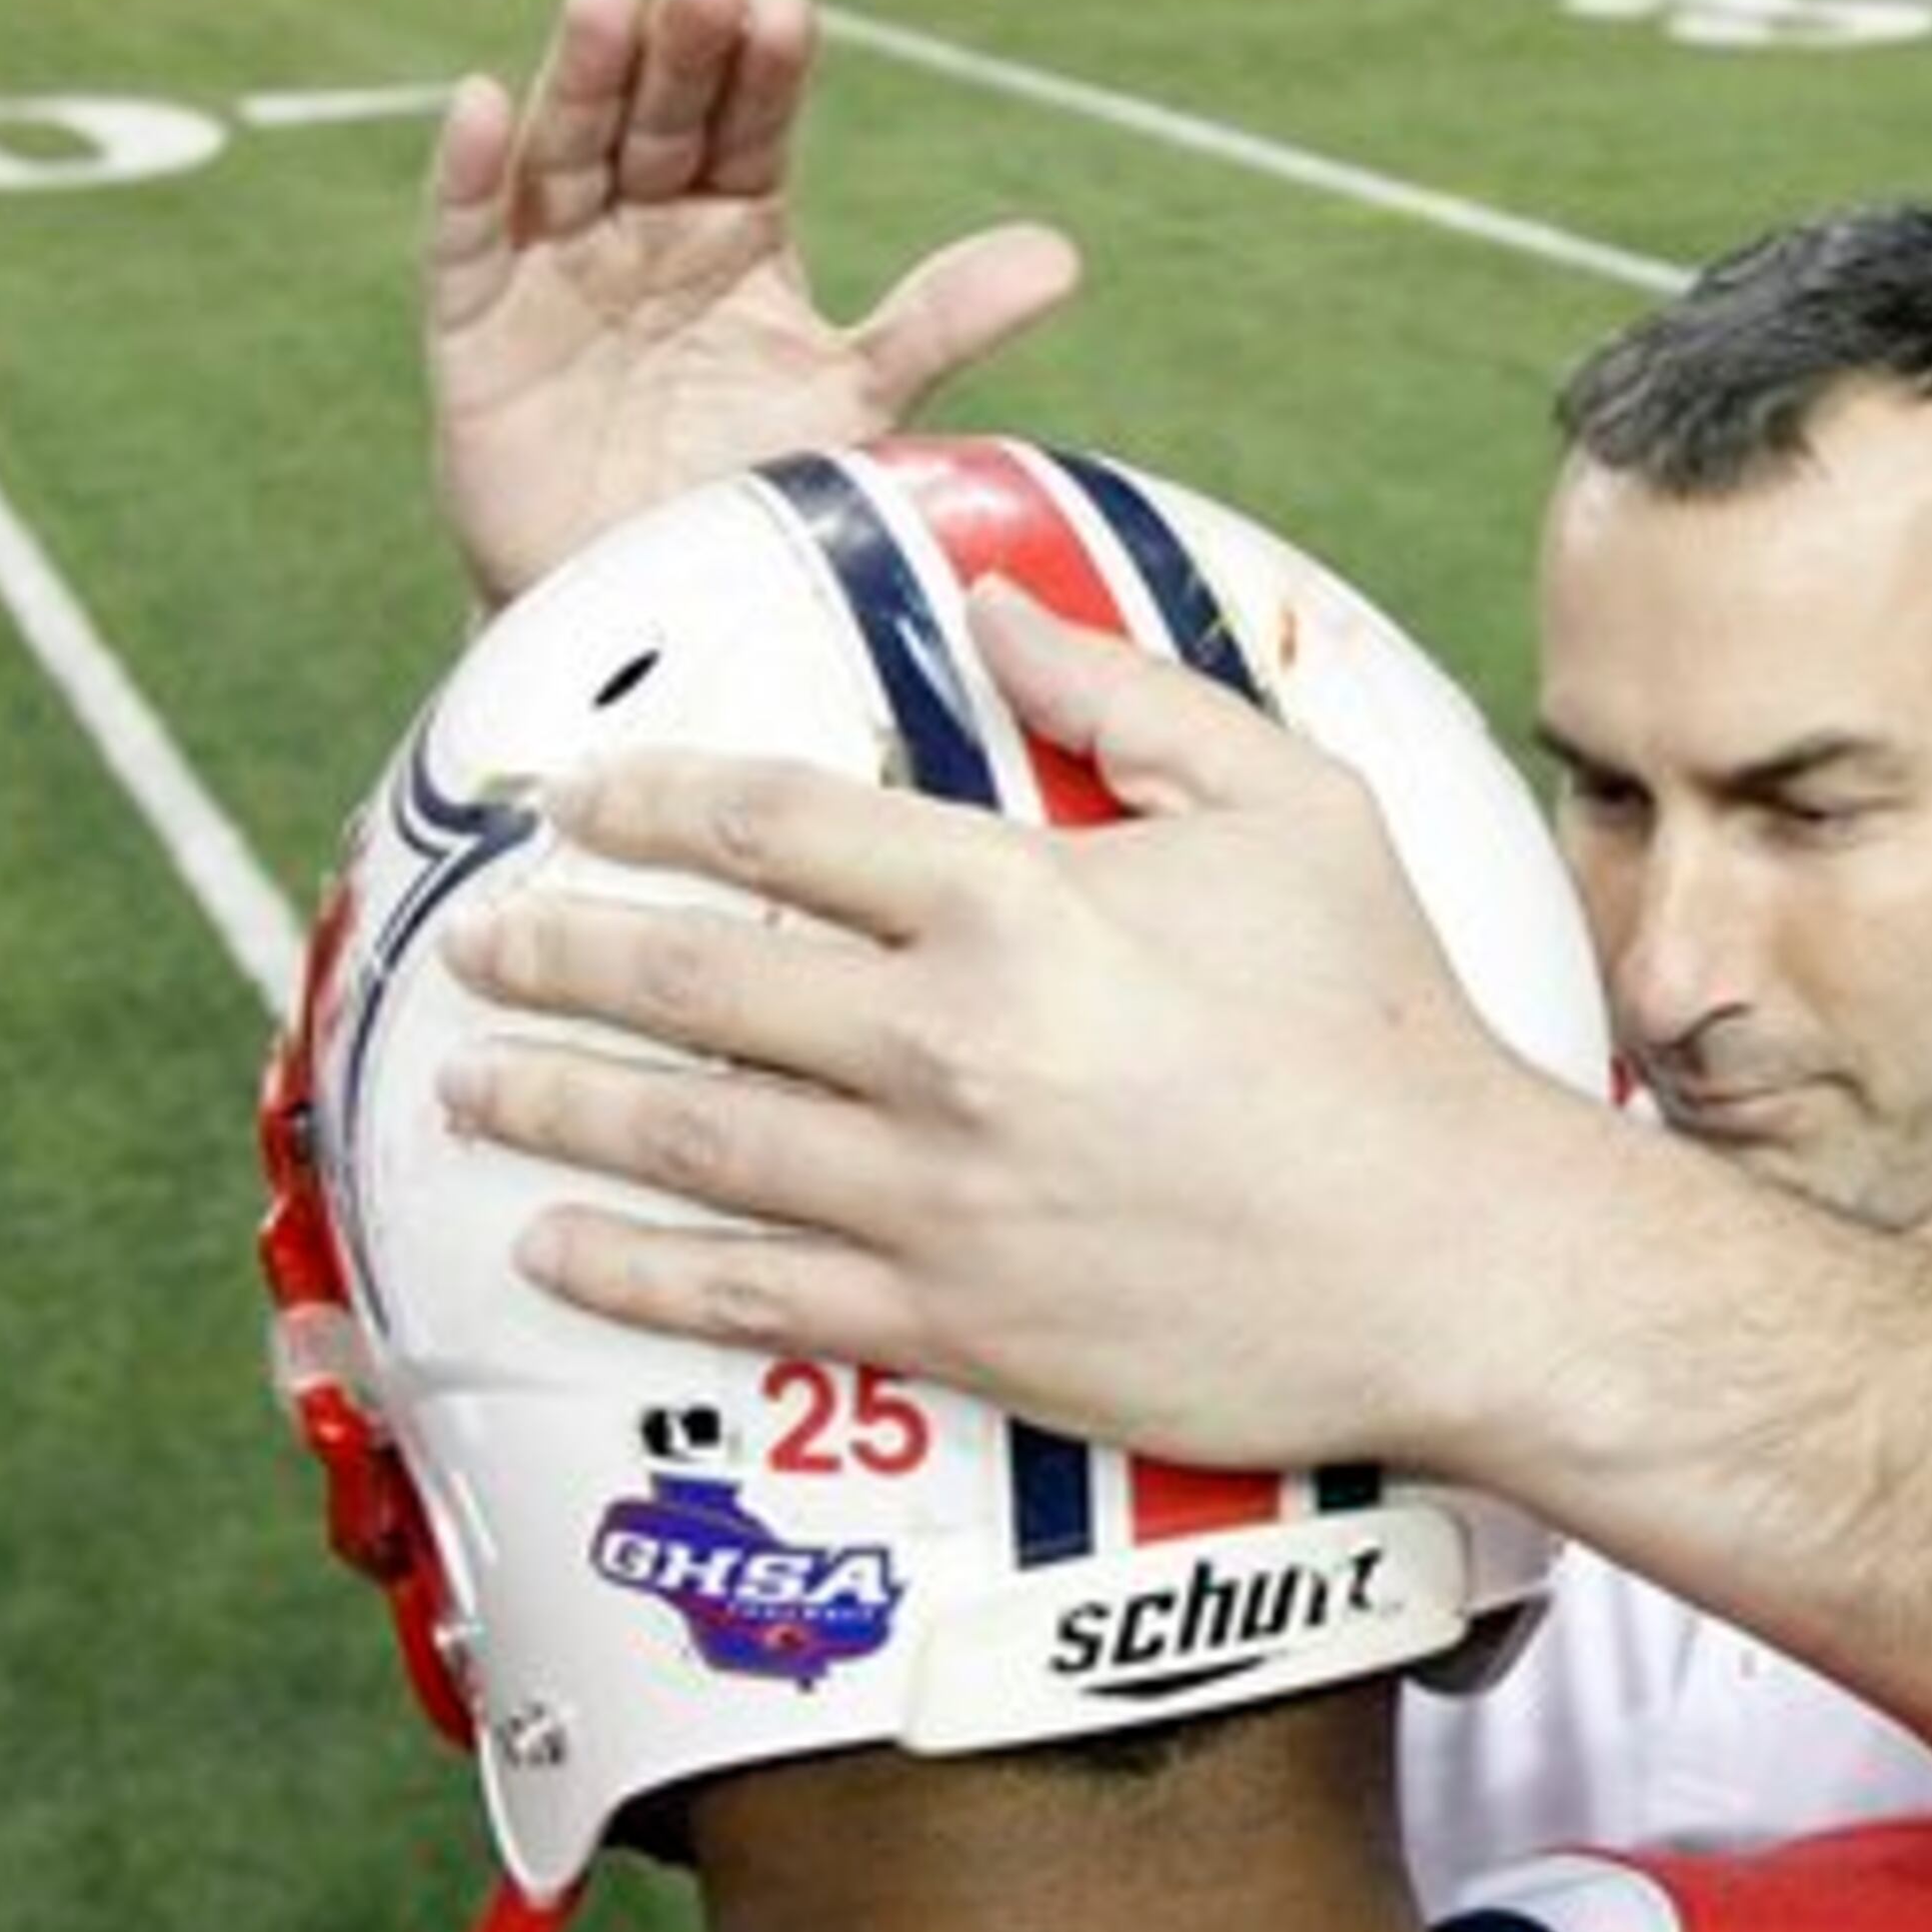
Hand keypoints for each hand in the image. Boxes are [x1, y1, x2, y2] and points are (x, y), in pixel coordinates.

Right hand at [427, 0, 1083, 610]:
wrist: (652, 622)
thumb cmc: (752, 502)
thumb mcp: (854, 405)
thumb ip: (940, 323)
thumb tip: (1063, 258)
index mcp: (736, 231)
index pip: (752, 126)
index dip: (765, 71)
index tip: (788, 13)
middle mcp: (645, 228)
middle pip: (662, 118)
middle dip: (682, 49)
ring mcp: (556, 267)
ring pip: (567, 151)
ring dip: (582, 74)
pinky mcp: (475, 327)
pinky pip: (464, 237)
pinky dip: (468, 171)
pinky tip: (481, 103)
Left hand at [436, 585, 1580, 1467]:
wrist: (1456, 1258)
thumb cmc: (1388, 1028)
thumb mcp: (1295, 810)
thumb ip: (1130, 699)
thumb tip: (997, 608)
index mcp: (1015, 899)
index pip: (773, 826)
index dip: (648, 803)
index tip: (576, 803)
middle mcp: (944, 1043)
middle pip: (692, 980)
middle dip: (563, 957)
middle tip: (485, 950)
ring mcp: (934, 1195)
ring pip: (688, 1137)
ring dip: (559, 1104)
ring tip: (476, 1082)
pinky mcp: (950, 1324)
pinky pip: (747, 1295)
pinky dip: (633, 1272)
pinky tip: (555, 1248)